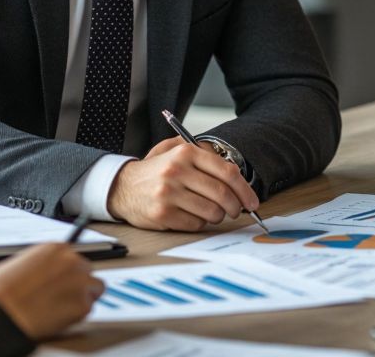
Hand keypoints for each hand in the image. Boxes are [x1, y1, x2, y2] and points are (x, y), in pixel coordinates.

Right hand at [0, 243, 102, 339]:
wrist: (2, 312)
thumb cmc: (3, 290)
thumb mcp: (21, 262)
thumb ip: (43, 263)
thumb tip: (49, 270)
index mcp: (58, 249)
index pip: (74, 257)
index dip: (67, 271)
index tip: (63, 280)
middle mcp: (74, 262)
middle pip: (87, 271)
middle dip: (77, 283)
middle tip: (61, 296)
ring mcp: (81, 283)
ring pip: (95, 288)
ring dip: (83, 296)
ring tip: (61, 307)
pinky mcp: (83, 305)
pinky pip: (87, 310)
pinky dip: (76, 315)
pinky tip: (58, 317)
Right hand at [107, 137, 258, 230]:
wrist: (122, 187)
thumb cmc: (155, 171)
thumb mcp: (175, 150)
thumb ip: (203, 154)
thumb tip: (236, 173)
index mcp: (185, 153)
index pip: (227, 172)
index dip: (245, 190)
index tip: (252, 201)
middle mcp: (177, 171)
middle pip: (222, 194)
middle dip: (235, 206)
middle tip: (236, 211)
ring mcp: (169, 193)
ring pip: (211, 211)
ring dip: (217, 216)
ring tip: (212, 212)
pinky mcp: (163, 214)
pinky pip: (196, 223)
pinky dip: (200, 222)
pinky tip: (192, 215)